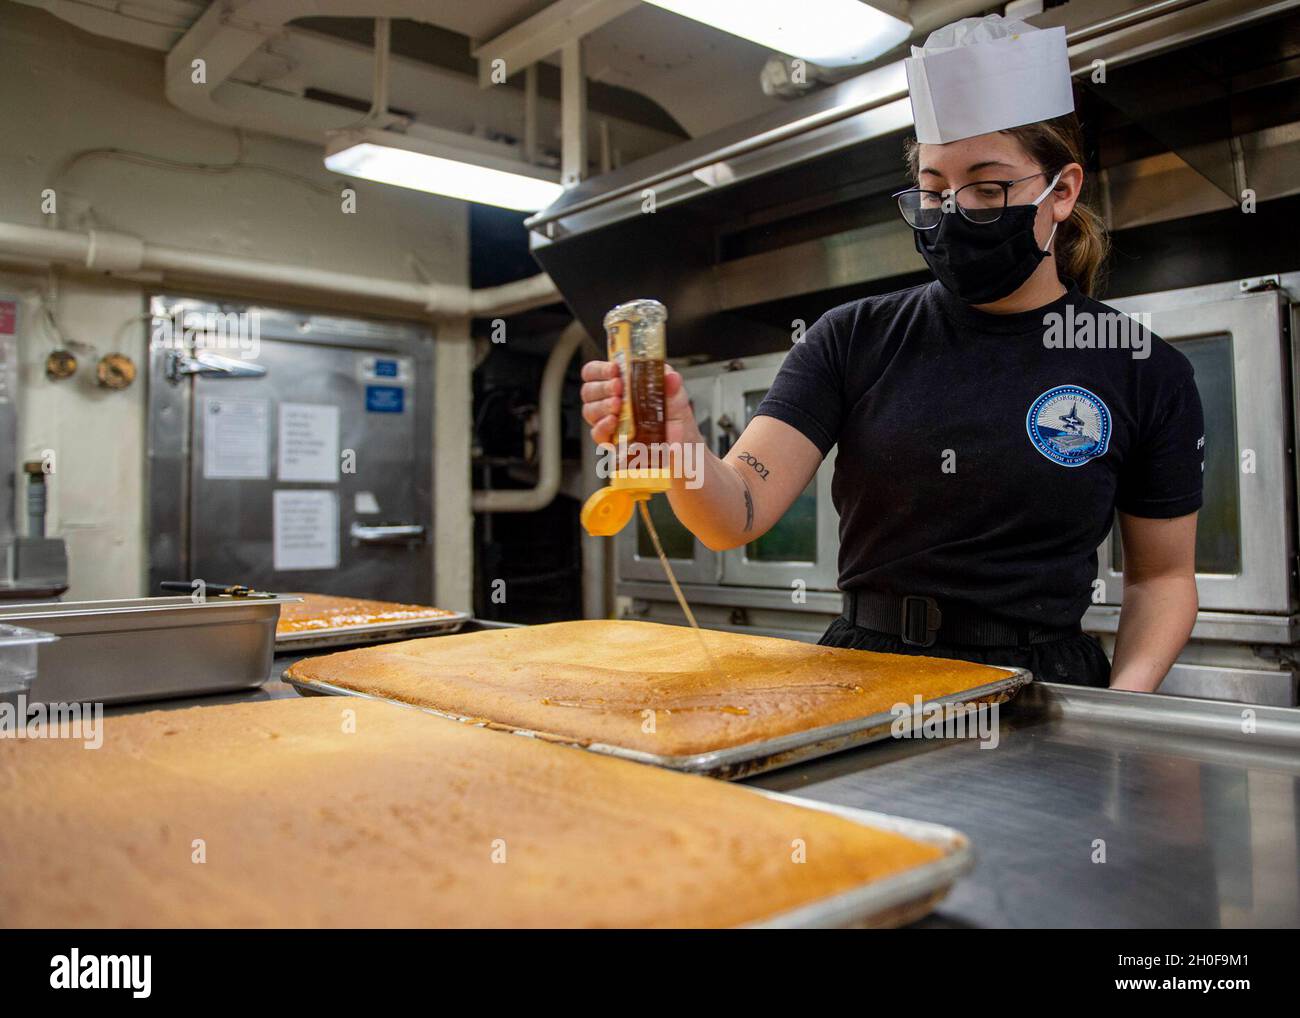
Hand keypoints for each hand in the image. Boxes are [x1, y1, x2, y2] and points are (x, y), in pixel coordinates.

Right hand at [579, 360, 698, 447]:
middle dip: (602, 386)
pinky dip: (603, 426)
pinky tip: (613, 421)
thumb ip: (672, 386)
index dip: (600, 369)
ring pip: (589, 410)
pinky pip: (597, 434)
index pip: (595, 372)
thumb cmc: (675, 421)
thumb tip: (670, 376)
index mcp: (621, 385)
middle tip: (618, 386)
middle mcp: (611, 402)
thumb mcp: (677, 399)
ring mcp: (609, 422)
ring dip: (602, 405)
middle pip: (589, 390)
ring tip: (618, 404)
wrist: (682, 449)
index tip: (615, 369)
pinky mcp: (612, 442)